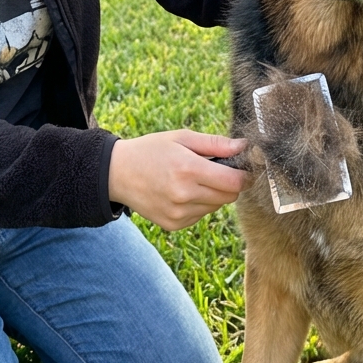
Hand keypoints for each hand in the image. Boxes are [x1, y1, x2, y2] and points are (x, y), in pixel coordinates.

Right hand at [108, 130, 251, 230]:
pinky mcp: (174, 224)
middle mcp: (185, 195)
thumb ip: (216, 144)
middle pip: (229, 196)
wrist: (117, 173)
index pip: (234, 182)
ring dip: (214, 194)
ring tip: (193, 178)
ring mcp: (179, 213)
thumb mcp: (182, 138)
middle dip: (229, 183)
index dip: (245, 175)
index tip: (244, 168)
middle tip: (215, 170)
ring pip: (216, 206)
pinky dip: (199, 204)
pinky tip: (182, 191)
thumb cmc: (152, 150)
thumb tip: (244, 146)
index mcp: (189, 170)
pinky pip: (200, 215)